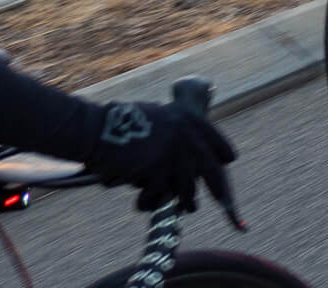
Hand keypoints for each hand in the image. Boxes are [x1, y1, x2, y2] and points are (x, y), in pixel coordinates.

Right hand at [89, 100, 236, 212]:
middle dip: (220, 191)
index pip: (216, 142)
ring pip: (187, 190)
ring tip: (183, 207)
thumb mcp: (159, 120)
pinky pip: (159, 197)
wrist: (98, 129)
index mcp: (189, 120)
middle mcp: (187, 135)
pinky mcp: (159, 170)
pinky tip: (142, 199)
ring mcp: (174, 153)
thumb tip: (193, 161)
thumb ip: (177, 135)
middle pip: (212, 171)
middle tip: (224, 204)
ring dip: (181, 202)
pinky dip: (149, 202)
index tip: (228, 161)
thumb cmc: (122, 126)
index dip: (222, 154)